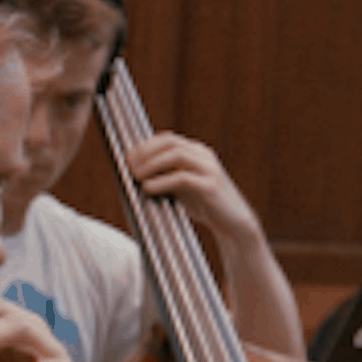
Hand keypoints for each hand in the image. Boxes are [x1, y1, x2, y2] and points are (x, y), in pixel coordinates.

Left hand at [126, 132, 260, 249]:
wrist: (234, 223)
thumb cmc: (205, 205)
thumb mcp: (181, 187)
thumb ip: (165, 176)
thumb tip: (135, 175)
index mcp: (197, 152)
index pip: (167, 138)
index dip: (145, 145)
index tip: (127, 158)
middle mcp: (204, 156)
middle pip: (170, 142)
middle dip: (146, 152)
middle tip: (129, 167)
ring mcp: (209, 169)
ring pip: (177, 155)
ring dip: (152, 164)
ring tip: (136, 176)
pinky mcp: (211, 186)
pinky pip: (183, 178)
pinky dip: (161, 182)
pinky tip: (148, 189)